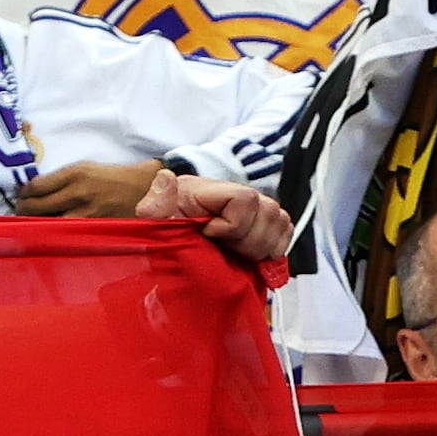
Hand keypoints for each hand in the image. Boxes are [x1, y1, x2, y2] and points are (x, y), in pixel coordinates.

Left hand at [14, 159, 170, 223]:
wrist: (143, 187)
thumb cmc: (110, 177)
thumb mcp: (84, 168)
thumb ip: (60, 179)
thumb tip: (33, 191)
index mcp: (73, 174)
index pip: (35, 187)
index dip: (22, 195)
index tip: (19, 197)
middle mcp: (78, 192)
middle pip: (37, 207)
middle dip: (23, 212)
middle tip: (20, 214)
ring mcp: (87, 213)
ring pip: (50, 224)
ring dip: (37, 226)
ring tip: (32, 226)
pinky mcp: (96, 228)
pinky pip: (69, 235)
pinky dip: (57, 235)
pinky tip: (51, 235)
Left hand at [142, 172, 295, 268]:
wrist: (167, 242)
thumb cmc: (161, 231)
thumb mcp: (151, 220)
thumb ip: (156, 204)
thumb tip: (167, 179)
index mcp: (209, 189)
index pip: (244, 198)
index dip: (233, 224)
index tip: (209, 235)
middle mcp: (236, 193)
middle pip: (268, 211)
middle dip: (248, 240)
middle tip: (224, 250)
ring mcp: (253, 208)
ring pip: (280, 221)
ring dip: (262, 246)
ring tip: (236, 253)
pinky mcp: (263, 224)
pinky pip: (285, 232)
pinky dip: (274, 248)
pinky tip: (251, 257)